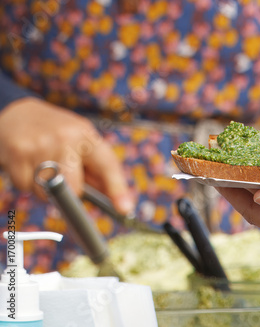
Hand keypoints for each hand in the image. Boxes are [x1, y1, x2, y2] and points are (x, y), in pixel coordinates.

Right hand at [0, 97, 133, 213]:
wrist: (19, 114)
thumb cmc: (58, 135)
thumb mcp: (82, 143)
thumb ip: (98, 172)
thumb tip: (119, 203)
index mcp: (87, 135)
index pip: (107, 165)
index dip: (117, 188)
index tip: (125, 209)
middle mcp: (66, 137)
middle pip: (74, 187)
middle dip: (71, 192)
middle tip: (65, 180)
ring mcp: (41, 144)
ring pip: (47, 191)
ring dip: (45, 189)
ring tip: (43, 167)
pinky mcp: (19, 152)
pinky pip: (26, 187)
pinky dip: (27, 183)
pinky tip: (28, 165)